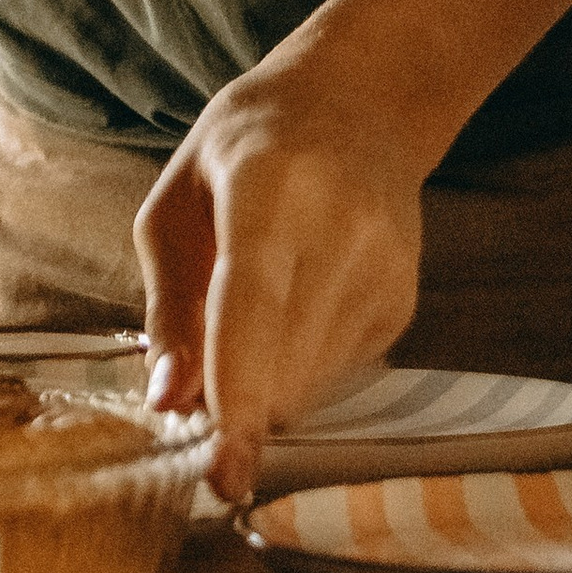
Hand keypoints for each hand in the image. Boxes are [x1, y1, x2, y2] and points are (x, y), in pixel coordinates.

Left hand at [134, 59, 424, 505]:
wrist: (361, 102)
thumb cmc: (248, 148)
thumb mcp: (176, 202)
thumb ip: (168, 307)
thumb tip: (167, 402)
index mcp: (273, 186)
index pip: (252, 306)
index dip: (236, 394)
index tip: (222, 471)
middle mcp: (344, 227)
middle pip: (282, 367)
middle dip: (231, 401)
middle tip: (195, 386)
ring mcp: (386, 266)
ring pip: (308, 385)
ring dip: (264, 385)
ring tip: (254, 311)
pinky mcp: (404, 299)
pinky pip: (334, 375)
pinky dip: (298, 366)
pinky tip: (299, 300)